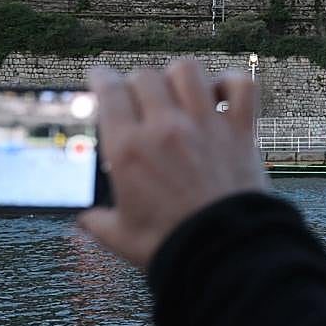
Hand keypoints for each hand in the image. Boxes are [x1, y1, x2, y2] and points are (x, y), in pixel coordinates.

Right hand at [79, 59, 267, 268]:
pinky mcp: (239, 130)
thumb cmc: (172, 247)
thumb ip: (98, 222)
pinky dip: (230, 82)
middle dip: (137, 82)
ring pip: (187, 70)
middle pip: (145, 76)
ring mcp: (205, 125)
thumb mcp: (121, 236)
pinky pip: (240, 85)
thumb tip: (85, 218)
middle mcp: (165, 128)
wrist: (224, 254)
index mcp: (129, 149)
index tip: (100, 76)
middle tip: (139, 95)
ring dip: (178, 76)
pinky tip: (220, 94)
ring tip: (177, 91)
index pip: (109, 91)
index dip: (101, 77)